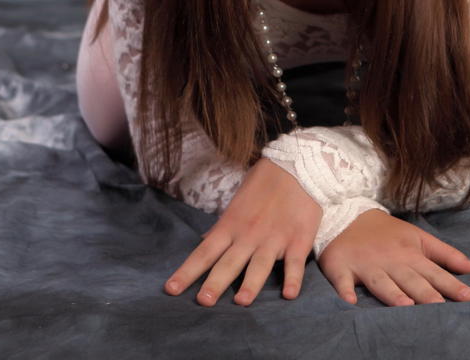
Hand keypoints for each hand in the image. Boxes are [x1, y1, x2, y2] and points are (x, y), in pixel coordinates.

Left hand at [163, 157, 322, 306]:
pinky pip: (294, 263)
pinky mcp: (298, 240)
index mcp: (231, 225)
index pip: (204, 252)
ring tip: (241, 302)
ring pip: (260, 265)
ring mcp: (274, 238)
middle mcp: (249, 235)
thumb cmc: (264, 184)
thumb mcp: (237, 201)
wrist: (298, 166)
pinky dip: (293, 279)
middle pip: (229, 263)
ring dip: (251, 284)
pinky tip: (289, 295)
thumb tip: (205, 239)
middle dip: (215, 283)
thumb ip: (223, 225)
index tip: (171, 289)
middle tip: (203, 302)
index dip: (187, 271)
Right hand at [317, 209, 469, 305]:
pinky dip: (344, 290)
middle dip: (425, 293)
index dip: (451, 285)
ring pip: (381, 282)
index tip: (469, 297)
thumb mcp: (419, 238)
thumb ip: (447, 255)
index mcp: (410, 253)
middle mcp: (390, 260)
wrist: (346, 213)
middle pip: (410, 279)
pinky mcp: (341, 266)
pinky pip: (342, 280)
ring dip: (392, 294)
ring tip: (404, 306)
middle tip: (439, 306)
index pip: (434, 272)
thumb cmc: (387, 232)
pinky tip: (349, 301)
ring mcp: (365, 264)